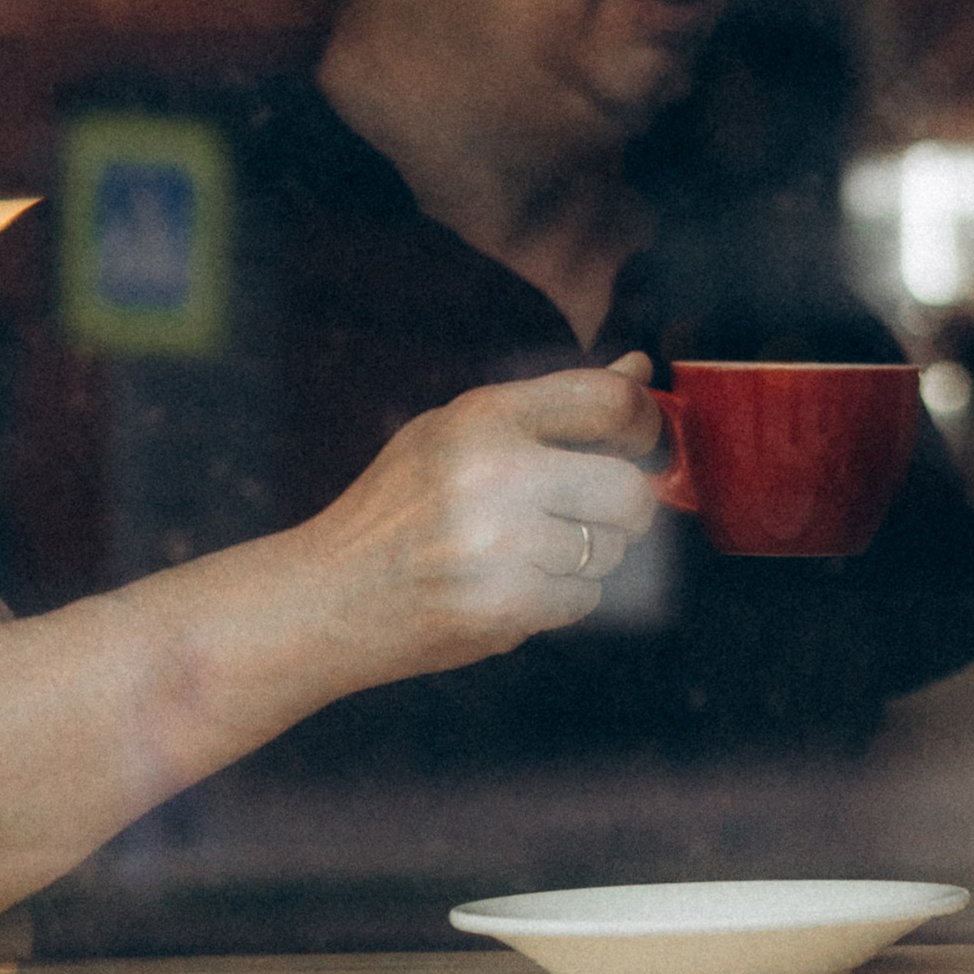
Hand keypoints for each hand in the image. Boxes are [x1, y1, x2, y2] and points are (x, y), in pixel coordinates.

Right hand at [301, 353, 663, 682]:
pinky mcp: (503, 606)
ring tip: (533, 554)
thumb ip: (550, 403)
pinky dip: (562, 599)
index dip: (646, 422)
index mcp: (484, 416)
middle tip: (601, 514)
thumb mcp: (457, 432)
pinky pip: (583, 600)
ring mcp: (499, 544)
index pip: (609, 399)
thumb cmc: (396, 509)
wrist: (327, 597)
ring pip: (609, 552)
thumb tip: (640, 366)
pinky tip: (515, 587)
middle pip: (628, 489)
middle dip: (628, 509)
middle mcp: (494, 472)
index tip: (641, 441)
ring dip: (589, 559)